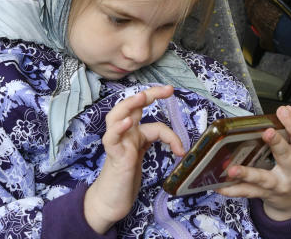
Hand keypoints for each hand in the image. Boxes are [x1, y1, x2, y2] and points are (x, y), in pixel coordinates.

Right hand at [84, 85, 185, 233]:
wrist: (111, 201)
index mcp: (133, 133)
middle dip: (149, 94)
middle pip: (131, 106)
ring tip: (142, 96)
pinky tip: (127, 122)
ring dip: (129, 104)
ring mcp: (117, 143)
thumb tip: (180, 146)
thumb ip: (152, 144)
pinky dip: (118, 128)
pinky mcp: (113, 156)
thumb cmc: (126, 177)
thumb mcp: (142, 156)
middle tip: (167, 89)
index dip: (167, 124)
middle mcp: (124, 134)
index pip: (149, 117)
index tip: (176, 112)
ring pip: (116, 116)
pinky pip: (112, 138)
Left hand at [215, 106, 290, 220]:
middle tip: (267, 132)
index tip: (283, 112)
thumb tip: (289, 110)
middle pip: (286, 156)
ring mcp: (277, 185)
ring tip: (232, 169)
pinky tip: (220, 187)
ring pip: (262, 178)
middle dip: (277, 143)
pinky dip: (233, 190)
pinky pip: (247, 191)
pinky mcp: (264, 194)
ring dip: (246, 173)